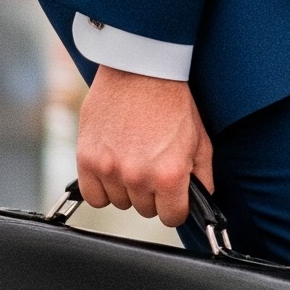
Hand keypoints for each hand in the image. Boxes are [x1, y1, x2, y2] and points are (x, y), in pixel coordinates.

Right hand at [76, 67, 212, 225]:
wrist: (140, 72)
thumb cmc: (173, 103)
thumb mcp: (201, 142)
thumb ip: (203, 177)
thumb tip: (202, 201)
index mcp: (170, 175)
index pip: (172, 217)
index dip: (176, 208)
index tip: (174, 199)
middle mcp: (138, 176)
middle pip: (146, 210)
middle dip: (153, 195)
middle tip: (154, 169)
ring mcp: (110, 169)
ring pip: (120, 202)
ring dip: (127, 189)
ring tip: (133, 162)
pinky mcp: (87, 159)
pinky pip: (92, 195)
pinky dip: (102, 188)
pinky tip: (113, 171)